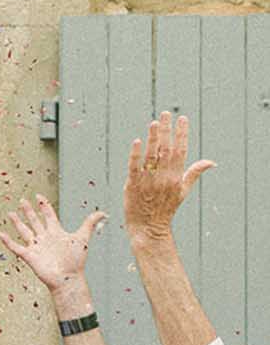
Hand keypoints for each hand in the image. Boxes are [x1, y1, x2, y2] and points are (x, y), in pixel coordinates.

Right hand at [0, 198, 104, 295]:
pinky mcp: (30, 256)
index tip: (38, 196)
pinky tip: (1, 234)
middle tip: (22, 200)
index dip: (43, 205)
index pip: (48, 215)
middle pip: (34, 220)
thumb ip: (90, 223)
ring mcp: (36, 246)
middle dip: (28, 210)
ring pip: (24, 231)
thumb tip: (104, 212)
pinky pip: (16, 247)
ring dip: (17, 222)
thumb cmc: (76, 261)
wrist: (68, 278)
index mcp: (56, 232)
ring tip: (10, 213)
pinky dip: (8, 241)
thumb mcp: (83, 237)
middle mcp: (45, 237)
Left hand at [124, 113, 214, 239]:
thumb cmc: (165, 210)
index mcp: (176, 178)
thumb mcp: (183, 192)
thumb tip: (212, 162)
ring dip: (153, 138)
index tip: (182, 118)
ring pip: (151, 156)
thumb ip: (194, 173)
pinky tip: (137, 141)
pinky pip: (134, 167)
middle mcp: (163, 178)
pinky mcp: (132, 186)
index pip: (181, 151)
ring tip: (154, 123)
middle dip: (166, 130)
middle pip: (166, 150)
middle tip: (165, 114)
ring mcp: (147, 182)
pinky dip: (136, 154)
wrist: (148, 230)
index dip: (182, 134)